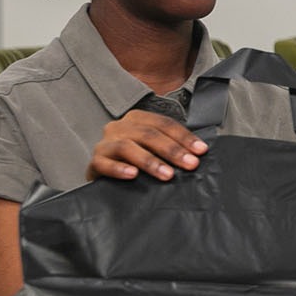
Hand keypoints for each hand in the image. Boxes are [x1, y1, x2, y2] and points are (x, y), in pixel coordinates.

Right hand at [87, 110, 207, 182]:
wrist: (104, 176)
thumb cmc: (134, 161)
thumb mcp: (153, 149)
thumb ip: (170, 147)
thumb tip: (198, 154)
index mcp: (137, 119)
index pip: (164, 124)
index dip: (184, 137)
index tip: (201, 151)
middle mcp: (119, 127)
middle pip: (148, 134)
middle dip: (172, 150)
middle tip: (190, 164)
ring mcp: (105, 144)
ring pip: (127, 147)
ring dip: (150, 161)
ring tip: (168, 175)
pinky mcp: (94, 162)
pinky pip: (104, 164)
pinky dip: (120, 169)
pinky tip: (133, 175)